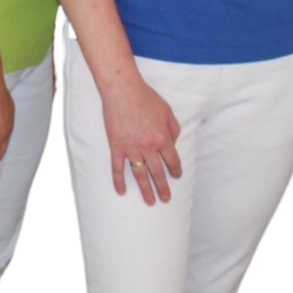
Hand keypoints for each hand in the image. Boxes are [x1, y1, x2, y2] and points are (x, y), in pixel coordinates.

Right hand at [100, 76, 182, 204]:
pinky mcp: (116, 146)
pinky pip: (118, 168)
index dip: (176, 170)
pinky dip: (119, 181)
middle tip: (166, 199)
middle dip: (163, 188)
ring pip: (140, 174)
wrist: (122, 90)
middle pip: (158, 173)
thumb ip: (174, 129)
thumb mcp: (167, 111)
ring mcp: (132, 148)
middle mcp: (149, 147)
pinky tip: (121, 191)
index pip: (172, 161)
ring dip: (146, 190)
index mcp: (163, 138)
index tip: (176, 177)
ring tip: (150, 202)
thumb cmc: (145, 98)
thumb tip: (173, 143)